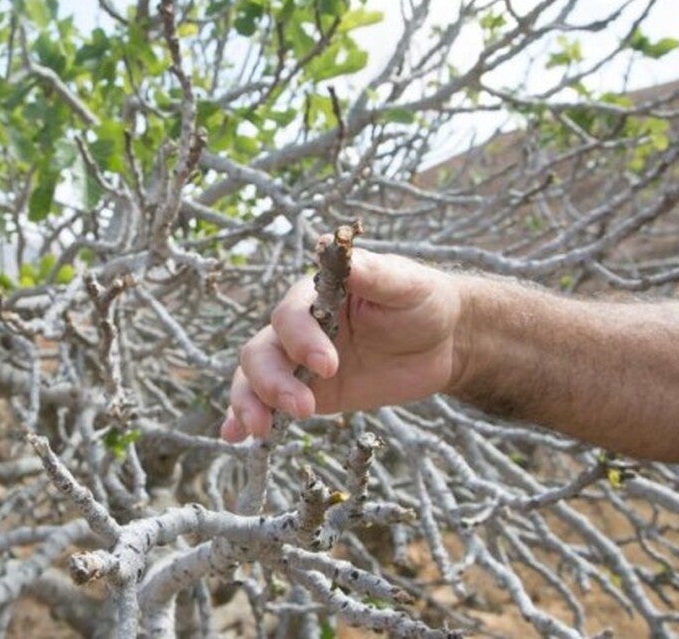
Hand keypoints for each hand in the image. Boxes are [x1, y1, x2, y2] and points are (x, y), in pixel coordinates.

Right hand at [223, 249, 465, 441]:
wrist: (443, 342)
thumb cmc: (424, 301)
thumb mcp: (405, 284)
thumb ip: (369, 271)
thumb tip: (327, 242)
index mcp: (317, 295)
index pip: (289, 316)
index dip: (301, 341)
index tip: (329, 366)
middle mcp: (299, 328)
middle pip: (262, 350)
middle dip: (272, 381)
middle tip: (303, 407)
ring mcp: (298, 362)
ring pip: (254, 377)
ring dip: (250, 402)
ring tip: (260, 430)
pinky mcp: (308, 391)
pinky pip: (267, 404)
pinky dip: (244, 416)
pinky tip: (235, 436)